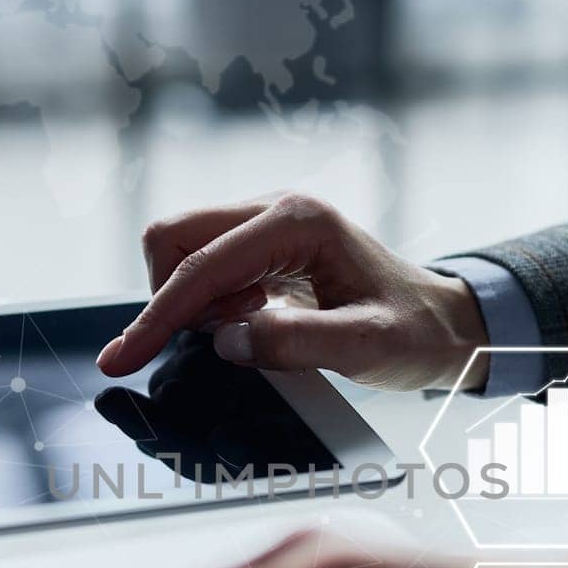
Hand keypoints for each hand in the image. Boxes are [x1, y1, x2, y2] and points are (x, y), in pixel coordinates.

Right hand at [96, 194, 491, 391]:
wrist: (445, 324)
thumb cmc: (415, 331)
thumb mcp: (365, 347)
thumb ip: (294, 344)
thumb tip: (227, 342)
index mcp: (297, 222)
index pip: (201, 265)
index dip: (155, 317)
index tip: (121, 358)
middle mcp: (276, 209)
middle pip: (175, 237)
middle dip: (164, 297)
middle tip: (193, 347)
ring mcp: (266, 225)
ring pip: (183, 250)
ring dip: (187, 302)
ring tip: (240, 334)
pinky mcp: (263, 248)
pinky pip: (206, 268)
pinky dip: (206, 304)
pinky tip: (245, 326)